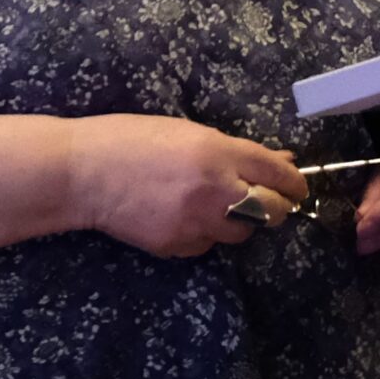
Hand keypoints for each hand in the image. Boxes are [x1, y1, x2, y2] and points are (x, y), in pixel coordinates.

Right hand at [67, 114, 306, 258]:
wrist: (81, 172)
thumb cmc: (132, 140)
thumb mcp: (190, 133)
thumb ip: (236, 151)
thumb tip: (282, 161)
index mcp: (219, 153)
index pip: (278, 174)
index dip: (295, 182)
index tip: (298, 187)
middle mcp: (215, 189)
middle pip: (272, 210)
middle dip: (276, 206)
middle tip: (266, 200)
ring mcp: (195, 221)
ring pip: (243, 233)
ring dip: (240, 221)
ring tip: (214, 205)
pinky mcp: (176, 245)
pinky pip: (207, 245)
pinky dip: (205, 234)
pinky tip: (183, 217)